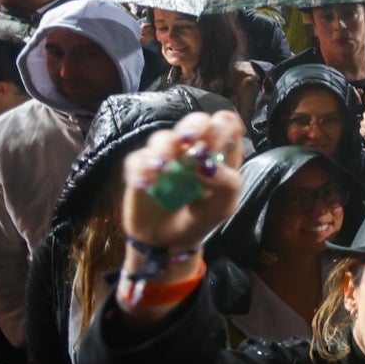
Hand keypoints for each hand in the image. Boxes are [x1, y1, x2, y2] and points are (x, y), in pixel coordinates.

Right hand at [122, 110, 245, 256]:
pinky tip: (146, 185)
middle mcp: (193, 150)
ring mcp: (167, 157)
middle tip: (190, 138)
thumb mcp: (223, 207)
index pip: (226, 125)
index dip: (223, 128)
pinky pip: (137, 159)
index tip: (215, 147)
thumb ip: (227, 184)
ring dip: (164, 149)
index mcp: (219, 155)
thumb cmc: (200, 219)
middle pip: (196, 121)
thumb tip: (207, 165)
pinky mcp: (142, 168)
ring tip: (163, 167)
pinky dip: (140, 169)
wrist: (168, 242)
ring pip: (163, 137)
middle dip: (194, 125)